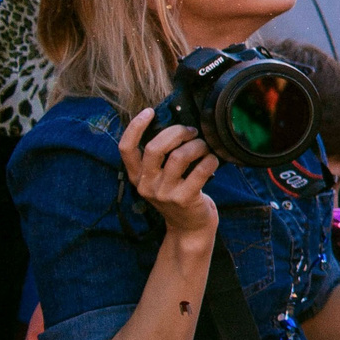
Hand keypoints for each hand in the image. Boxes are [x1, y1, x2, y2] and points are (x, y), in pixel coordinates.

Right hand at [118, 110, 219, 241]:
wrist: (189, 227)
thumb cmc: (179, 194)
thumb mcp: (162, 177)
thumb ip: (162, 157)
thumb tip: (177, 124)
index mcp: (136, 176)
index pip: (126, 149)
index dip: (135, 128)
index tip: (149, 112)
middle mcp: (146, 185)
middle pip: (155, 148)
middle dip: (177, 132)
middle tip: (192, 131)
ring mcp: (164, 193)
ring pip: (179, 157)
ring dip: (197, 146)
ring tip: (204, 146)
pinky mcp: (184, 199)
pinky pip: (200, 170)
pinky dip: (210, 160)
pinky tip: (213, 160)